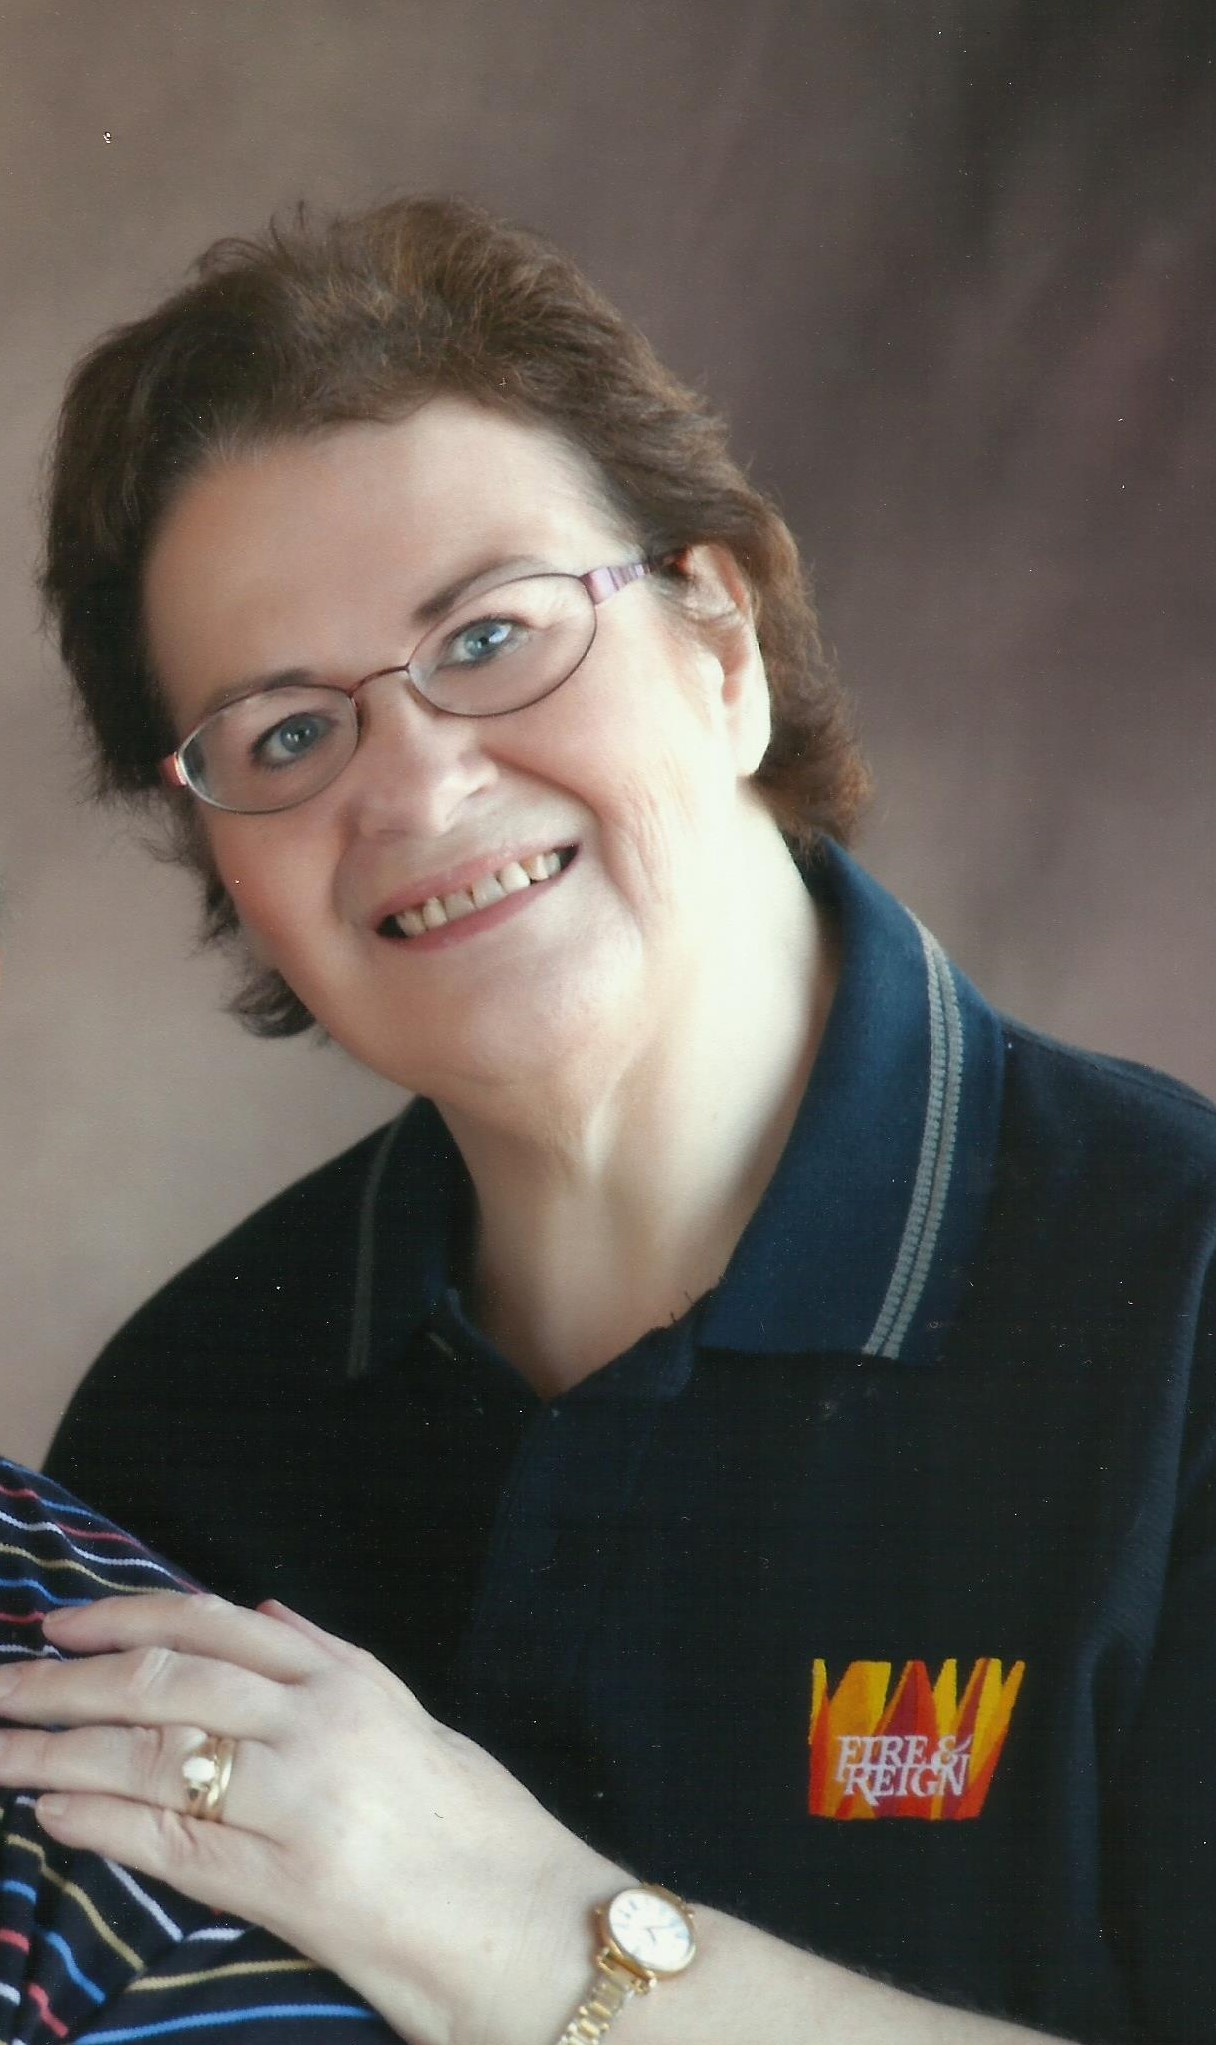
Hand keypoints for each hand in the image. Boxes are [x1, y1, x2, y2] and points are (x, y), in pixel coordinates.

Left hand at [0, 1593, 622, 2044]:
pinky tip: (52, 1813)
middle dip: (67, 1681)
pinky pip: (173, 1841)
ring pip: (152, 1755)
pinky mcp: (289, 1881)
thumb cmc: (480, 1829)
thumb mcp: (414, 1720)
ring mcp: (301, 1800)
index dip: (125, 1617)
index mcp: (347, 1680)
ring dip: (59, 1749)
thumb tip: (264, 1612)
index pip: (211, 1625)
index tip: (61, 1624)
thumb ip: (335, 1663)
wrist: (532, 1926)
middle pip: (164, 1682)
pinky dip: (101, 1821)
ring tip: (2, 1747)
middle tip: (2, 1683)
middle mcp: (318, 1724)